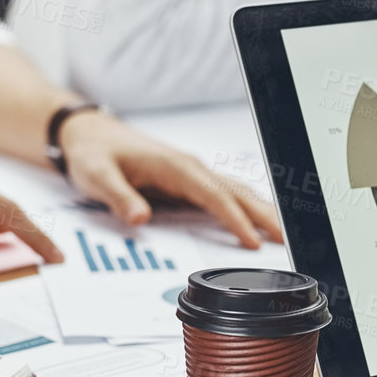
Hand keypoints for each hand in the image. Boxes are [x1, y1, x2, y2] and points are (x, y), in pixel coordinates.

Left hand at [56, 110, 282, 249]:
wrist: (88, 133)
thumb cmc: (93, 153)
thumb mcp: (97, 176)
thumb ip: (119, 197)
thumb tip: (140, 219)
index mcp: (175, 166)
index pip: (215, 195)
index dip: (235, 220)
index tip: (253, 242)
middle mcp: (190, 167)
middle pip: (237, 192)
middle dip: (265, 215)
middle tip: (289, 241)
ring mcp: (192, 172)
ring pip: (237, 191)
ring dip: (261, 210)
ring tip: (284, 234)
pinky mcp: (189, 179)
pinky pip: (225, 193)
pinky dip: (247, 206)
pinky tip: (258, 221)